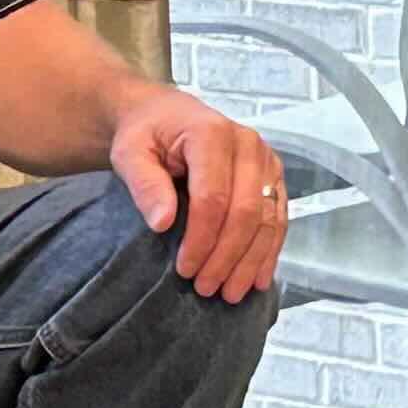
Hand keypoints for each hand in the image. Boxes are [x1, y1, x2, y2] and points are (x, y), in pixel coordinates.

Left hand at [111, 86, 287, 303]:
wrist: (164, 114)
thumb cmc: (145, 134)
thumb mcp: (129, 153)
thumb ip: (144, 184)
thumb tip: (162, 223)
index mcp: (211, 134)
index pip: (213, 198)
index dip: (201, 239)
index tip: (185, 270)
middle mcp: (248, 145)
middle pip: (246, 212)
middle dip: (227, 256)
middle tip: (207, 289)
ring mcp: (266, 160)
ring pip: (267, 219)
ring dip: (251, 261)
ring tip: (231, 293)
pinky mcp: (273, 175)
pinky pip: (278, 217)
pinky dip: (269, 250)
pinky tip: (258, 279)